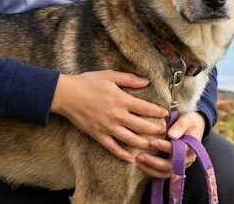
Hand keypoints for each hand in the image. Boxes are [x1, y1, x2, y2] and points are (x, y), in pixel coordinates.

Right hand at [51, 71, 167, 162]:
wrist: (66, 95)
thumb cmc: (88, 82)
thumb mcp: (109, 75)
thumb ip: (129, 79)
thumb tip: (146, 81)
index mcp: (121, 100)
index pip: (145, 108)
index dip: (157, 112)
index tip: (166, 114)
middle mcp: (117, 115)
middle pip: (141, 126)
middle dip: (155, 129)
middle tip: (165, 132)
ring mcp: (107, 127)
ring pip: (130, 139)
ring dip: (143, 144)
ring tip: (153, 146)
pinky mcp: (98, 135)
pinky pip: (112, 147)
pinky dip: (121, 154)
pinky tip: (130, 158)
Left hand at [136, 112, 205, 178]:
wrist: (192, 127)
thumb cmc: (189, 121)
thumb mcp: (188, 119)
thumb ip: (180, 126)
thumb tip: (172, 135)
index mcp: (192, 148)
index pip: (178, 151)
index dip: (164, 147)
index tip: (151, 142)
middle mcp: (187, 160)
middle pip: (171, 166)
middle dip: (154, 162)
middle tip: (140, 156)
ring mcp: (180, 165)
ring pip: (165, 173)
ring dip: (151, 168)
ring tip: (138, 160)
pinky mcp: (173, 167)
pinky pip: (162, 173)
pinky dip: (151, 171)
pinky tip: (141, 165)